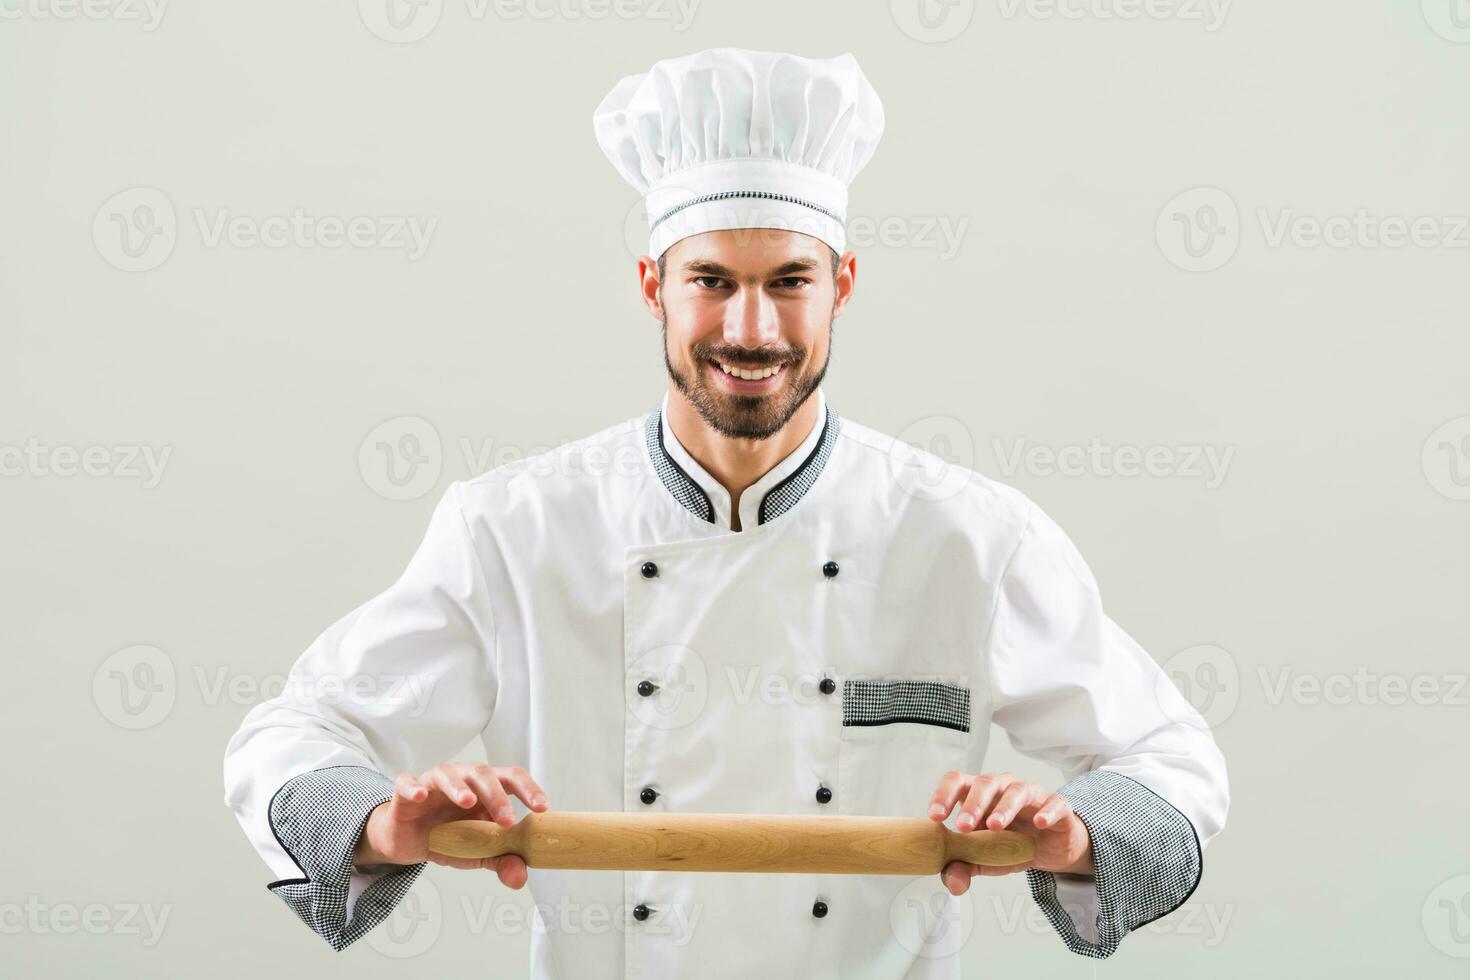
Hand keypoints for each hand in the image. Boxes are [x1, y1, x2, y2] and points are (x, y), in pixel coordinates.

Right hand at [353, 763, 547, 889]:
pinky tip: (421, 795)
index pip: (511, 779)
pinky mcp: (406, 793)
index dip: (529, 790)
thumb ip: (500, 860)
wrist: (408, 841)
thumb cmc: (448, 838)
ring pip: (449, 775)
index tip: (543, 808)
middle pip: (483, 774)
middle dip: (497, 796)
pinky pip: (407, 783)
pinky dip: (414, 787)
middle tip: (507, 820)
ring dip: (460, 788)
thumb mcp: (477, 853)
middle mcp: (463, 778)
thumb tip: (520, 877)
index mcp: (485, 789)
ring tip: (468, 802)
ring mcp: (434, 782)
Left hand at [927, 771, 1092, 895]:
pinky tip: (1040, 823)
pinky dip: (1047, 811)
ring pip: (1016, 791)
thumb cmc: (1011, 845)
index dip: (944, 795)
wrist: (1050, 848)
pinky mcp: (1057, 806)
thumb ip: (964, 867)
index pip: (958, 782)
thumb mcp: (985, 860)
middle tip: (963, 826)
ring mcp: (1031, 794)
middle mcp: (1003, 787)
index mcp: (979, 794)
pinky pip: (1054, 803)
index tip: (935, 816)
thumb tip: (953, 883)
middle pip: (986, 783)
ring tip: (994, 826)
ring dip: (1004, 807)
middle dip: (973, 804)